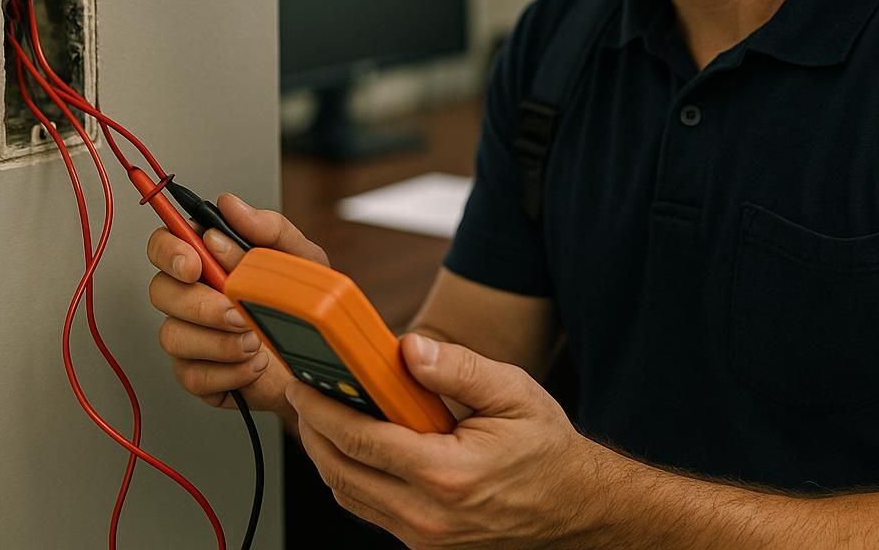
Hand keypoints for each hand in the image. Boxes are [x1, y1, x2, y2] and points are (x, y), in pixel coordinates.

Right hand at [146, 193, 329, 422]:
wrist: (321, 360)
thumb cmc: (305, 305)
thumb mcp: (302, 259)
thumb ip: (269, 228)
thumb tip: (231, 205)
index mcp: (211, 261)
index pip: (166, 244)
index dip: (169, 250)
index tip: (194, 263)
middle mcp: (193, 296)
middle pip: (161, 291)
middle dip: (199, 303)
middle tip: (236, 311)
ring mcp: (192, 337)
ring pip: (173, 336)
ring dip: (217, 341)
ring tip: (255, 341)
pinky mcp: (198, 374)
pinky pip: (193, 375)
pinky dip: (228, 372)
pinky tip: (253, 364)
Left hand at [288, 333, 604, 547]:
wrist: (575, 506)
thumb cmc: (546, 449)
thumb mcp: (513, 392)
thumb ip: (457, 369)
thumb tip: (408, 348)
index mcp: (449, 475)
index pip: (362, 441)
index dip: (324, 409)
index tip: (305, 383)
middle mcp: (429, 516)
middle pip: (342, 473)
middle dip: (313, 431)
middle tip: (303, 393)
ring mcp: (424, 538)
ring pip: (350, 496)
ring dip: (327, 456)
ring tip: (321, 414)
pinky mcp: (424, 545)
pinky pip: (370, 510)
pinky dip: (353, 476)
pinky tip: (355, 445)